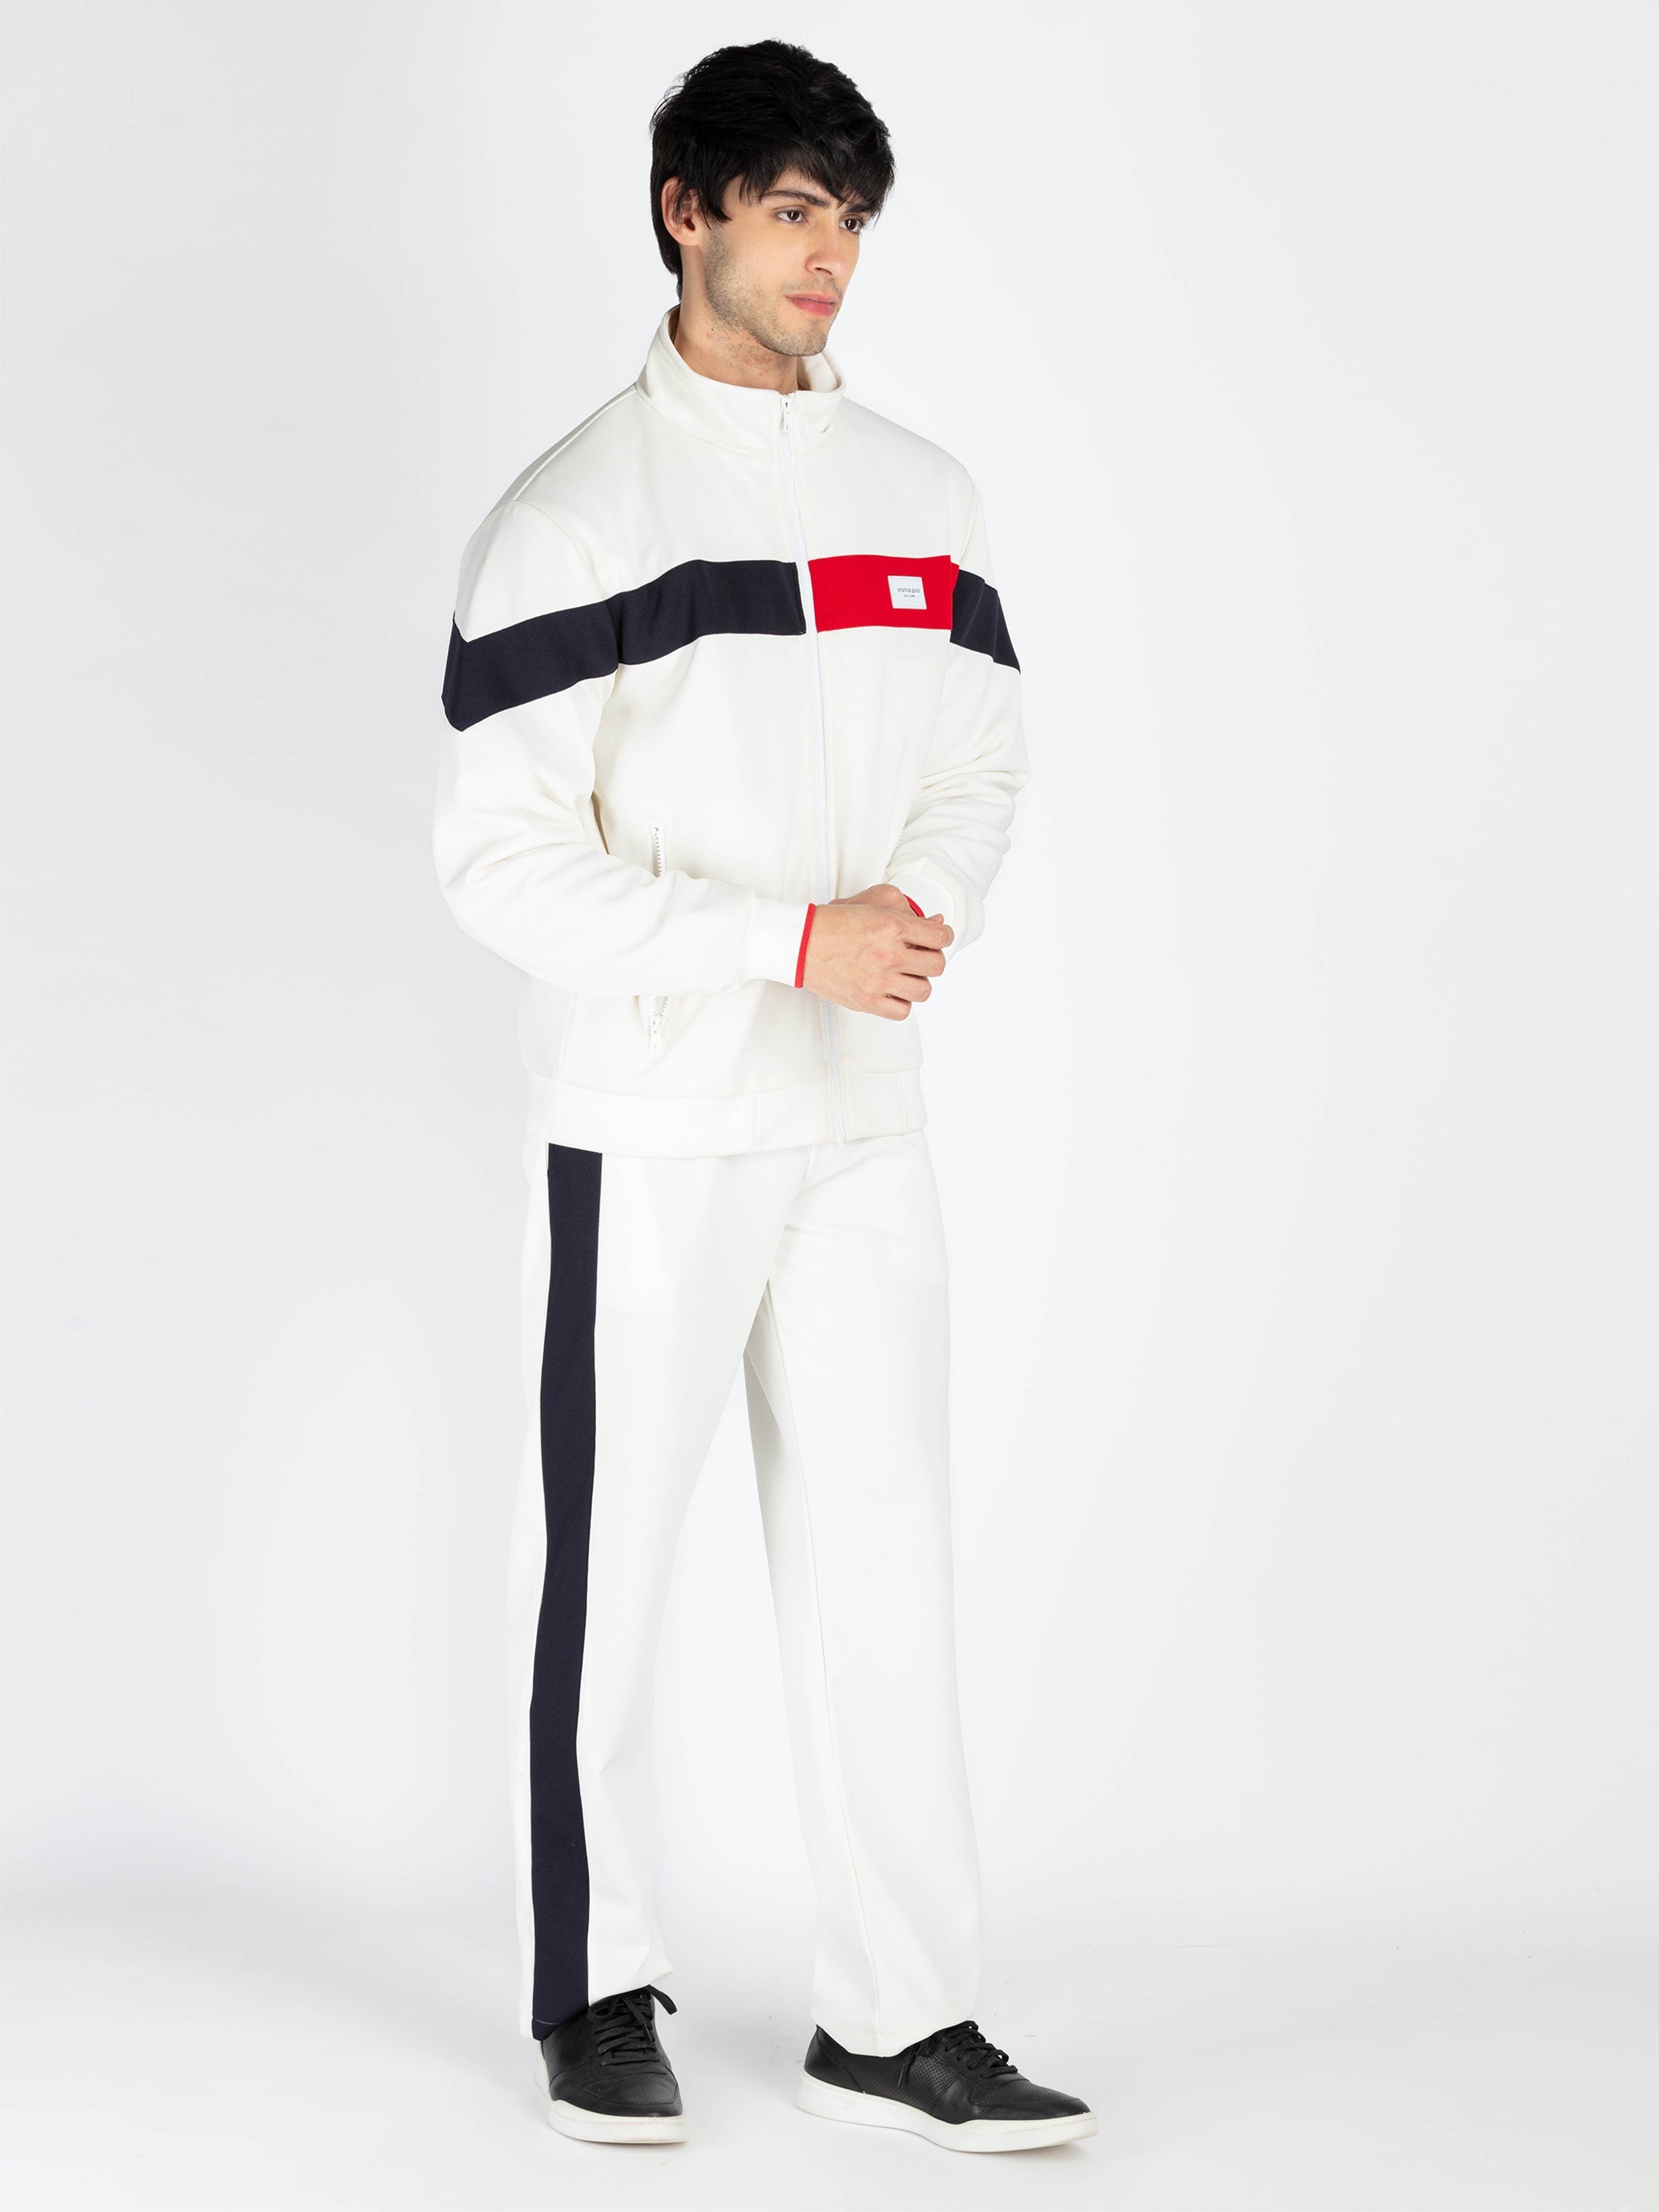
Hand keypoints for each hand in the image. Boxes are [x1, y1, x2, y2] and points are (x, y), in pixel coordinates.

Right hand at [801, 885, 952, 1018]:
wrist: (801, 943)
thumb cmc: (833, 922)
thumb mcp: (871, 903)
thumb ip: (906, 909)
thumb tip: (936, 920)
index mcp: (892, 925)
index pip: (941, 936)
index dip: (943, 936)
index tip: (937, 938)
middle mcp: (888, 954)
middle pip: (937, 965)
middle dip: (933, 959)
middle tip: (921, 957)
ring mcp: (879, 980)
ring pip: (924, 990)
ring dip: (919, 982)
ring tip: (907, 976)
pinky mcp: (867, 1001)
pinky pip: (903, 1011)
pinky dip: (902, 1002)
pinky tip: (893, 991)